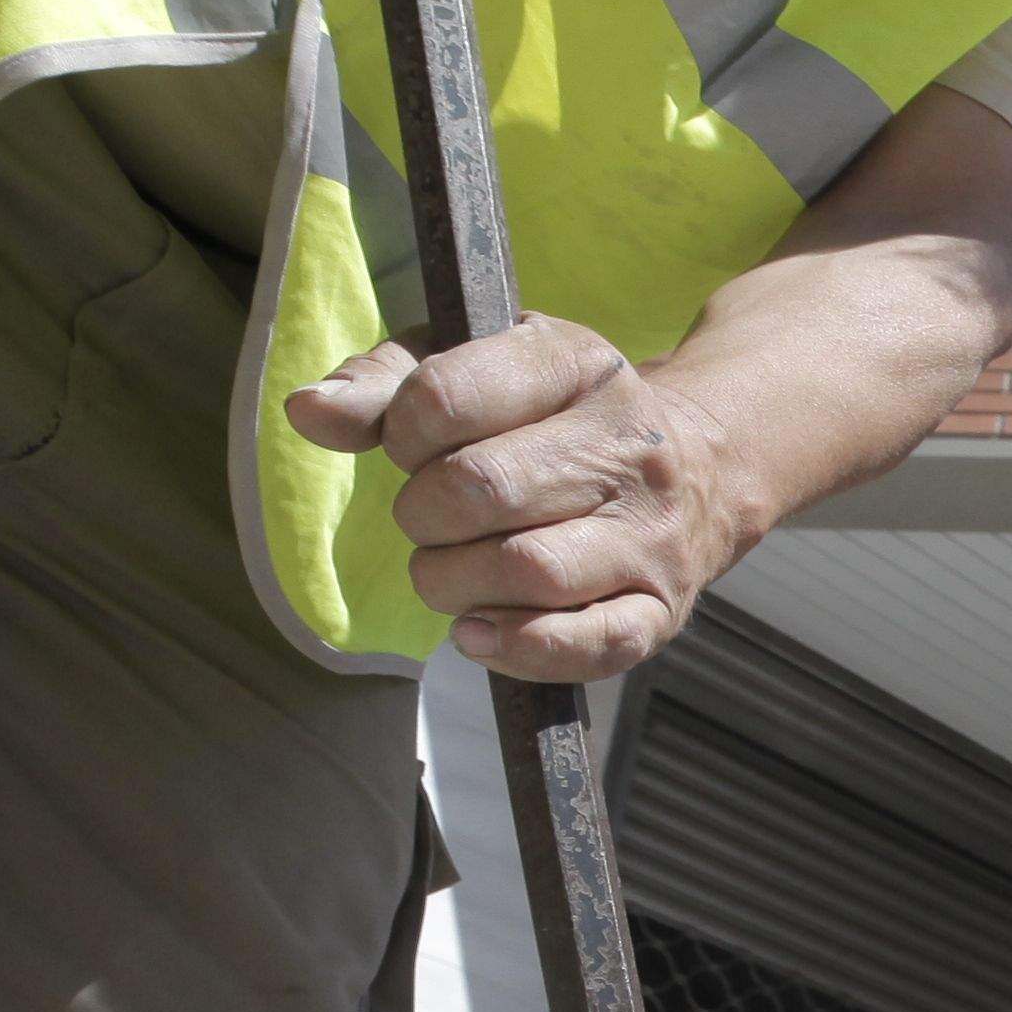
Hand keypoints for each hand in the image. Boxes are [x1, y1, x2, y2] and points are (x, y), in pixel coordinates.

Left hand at [289, 316, 758, 679]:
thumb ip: (385, 384)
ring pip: (526, 570)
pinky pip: (588, 645)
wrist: (703, 465)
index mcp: (578, 364)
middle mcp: (627, 445)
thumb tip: (309, 412)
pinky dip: (516, 647)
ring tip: (452, 571)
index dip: (399, 433)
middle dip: (422, 514)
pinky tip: (477, 631)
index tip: (413, 445)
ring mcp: (651, 532)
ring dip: (455, 583)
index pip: (444, 398)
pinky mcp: (661, 608)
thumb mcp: (481, 366)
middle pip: (478, 489)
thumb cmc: (557, 417)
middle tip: (431, 517)